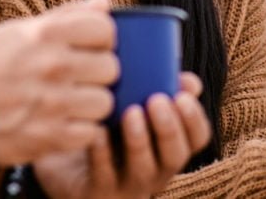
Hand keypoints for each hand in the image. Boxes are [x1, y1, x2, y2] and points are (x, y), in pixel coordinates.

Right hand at [0, 0, 118, 165]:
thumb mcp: (21, 30)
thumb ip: (67, 15)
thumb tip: (104, 1)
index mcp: (46, 34)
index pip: (105, 29)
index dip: (101, 38)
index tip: (87, 47)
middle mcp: (53, 66)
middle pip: (110, 67)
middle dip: (97, 73)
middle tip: (79, 77)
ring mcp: (53, 104)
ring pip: (104, 102)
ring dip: (91, 104)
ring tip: (72, 102)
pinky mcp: (50, 137)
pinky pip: (91, 133)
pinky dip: (81, 131)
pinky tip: (63, 122)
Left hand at [33, 72, 211, 198]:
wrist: (68, 165)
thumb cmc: (109, 128)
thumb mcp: (135, 106)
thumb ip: (160, 88)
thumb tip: (187, 79)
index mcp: (168, 146)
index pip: (197, 139)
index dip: (194, 119)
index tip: (182, 95)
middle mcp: (155, 169)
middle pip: (175, 156)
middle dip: (169, 128)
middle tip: (157, 100)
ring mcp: (127, 183)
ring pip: (142, 168)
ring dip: (139, 139)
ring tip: (130, 112)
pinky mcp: (98, 189)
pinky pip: (102, 173)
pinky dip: (101, 152)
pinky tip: (97, 131)